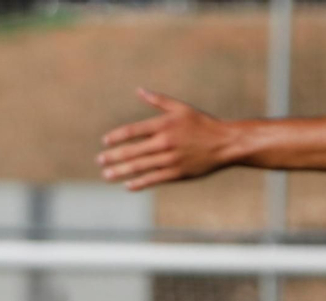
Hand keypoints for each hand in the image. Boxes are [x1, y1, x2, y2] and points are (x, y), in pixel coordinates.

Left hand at [97, 88, 235, 190]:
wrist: (226, 143)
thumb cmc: (202, 124)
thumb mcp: (181, 108)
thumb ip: (158, 101)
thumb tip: (139, 90)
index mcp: (164, 125)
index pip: (132, 131)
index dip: (116, 137)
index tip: (105, 142)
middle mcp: (165, 142)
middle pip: (131, 151)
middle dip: (113, 156)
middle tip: (99, 160)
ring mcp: (170, 159)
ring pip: (138, 167)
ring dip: (119, 172)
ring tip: (106, 174)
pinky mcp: (176, 173)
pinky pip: (152, 179)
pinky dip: (138, 183)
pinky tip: (127, 185)